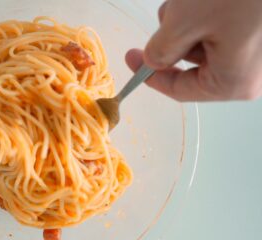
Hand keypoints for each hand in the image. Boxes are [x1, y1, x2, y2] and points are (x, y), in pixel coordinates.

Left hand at [126, 0, 261, 100]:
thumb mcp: (185, 21)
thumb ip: (162, 49)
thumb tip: (154, 60)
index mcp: (233, 82)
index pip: (180, 89)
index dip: (149, 75)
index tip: (131, 57)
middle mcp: (251, 72)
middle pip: (193, 62)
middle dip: (176, 35)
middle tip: (176, 10)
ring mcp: (259, 50)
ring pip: (206, 40)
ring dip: (191, 18)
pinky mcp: (259, 29)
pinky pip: (225, 26)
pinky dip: (209, 11)